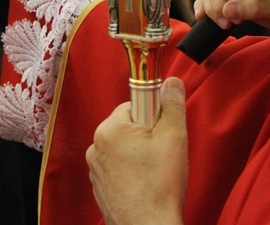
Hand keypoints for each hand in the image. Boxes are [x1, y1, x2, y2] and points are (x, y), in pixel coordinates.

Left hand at [86, 77, 186, 224]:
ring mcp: (95, 168)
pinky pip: (118, 167)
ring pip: (123, 148)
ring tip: (154, 172)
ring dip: (138, 154)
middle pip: (128, 126)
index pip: (134, 104)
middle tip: (161, 153)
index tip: (161, 132)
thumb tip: (171, 82)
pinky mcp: (100, 186)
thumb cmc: (159, 187)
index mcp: (109, 129)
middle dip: (146, 135)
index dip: (154, 116)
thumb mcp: (174, 136)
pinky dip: (131, 172)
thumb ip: (172, 104)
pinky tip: (145, 184)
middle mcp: (96, 146)